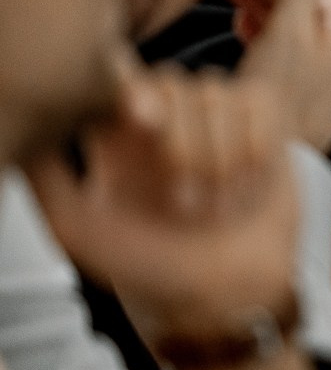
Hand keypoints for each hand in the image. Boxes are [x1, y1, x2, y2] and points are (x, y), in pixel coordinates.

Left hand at [25, 67, 299, 345]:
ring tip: (218, 205)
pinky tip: (250, 180)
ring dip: (222, 156)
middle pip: (171, 83)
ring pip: (216, 93)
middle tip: (183, 202)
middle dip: (183, 144)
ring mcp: (216, 119)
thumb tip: (28, 138)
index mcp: (119, 137)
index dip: (131, 87)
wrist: (226, 293)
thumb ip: (48, 182)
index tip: (140, 116)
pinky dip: (258, 143)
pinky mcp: (262, 123)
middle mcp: (167, 121)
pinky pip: (259, 101)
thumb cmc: (152, 269)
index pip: (118, 76)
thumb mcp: (82, 233)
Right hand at [233, 0, 330, 151]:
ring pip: (293, 30)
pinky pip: (286, 57)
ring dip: (260, 1)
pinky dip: (263, 34)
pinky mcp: (300, 102)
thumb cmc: (273, 100)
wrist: (255, 175)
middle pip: (307, 6)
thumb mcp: (287, 27)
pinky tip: (240, 18)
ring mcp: (325, 86)